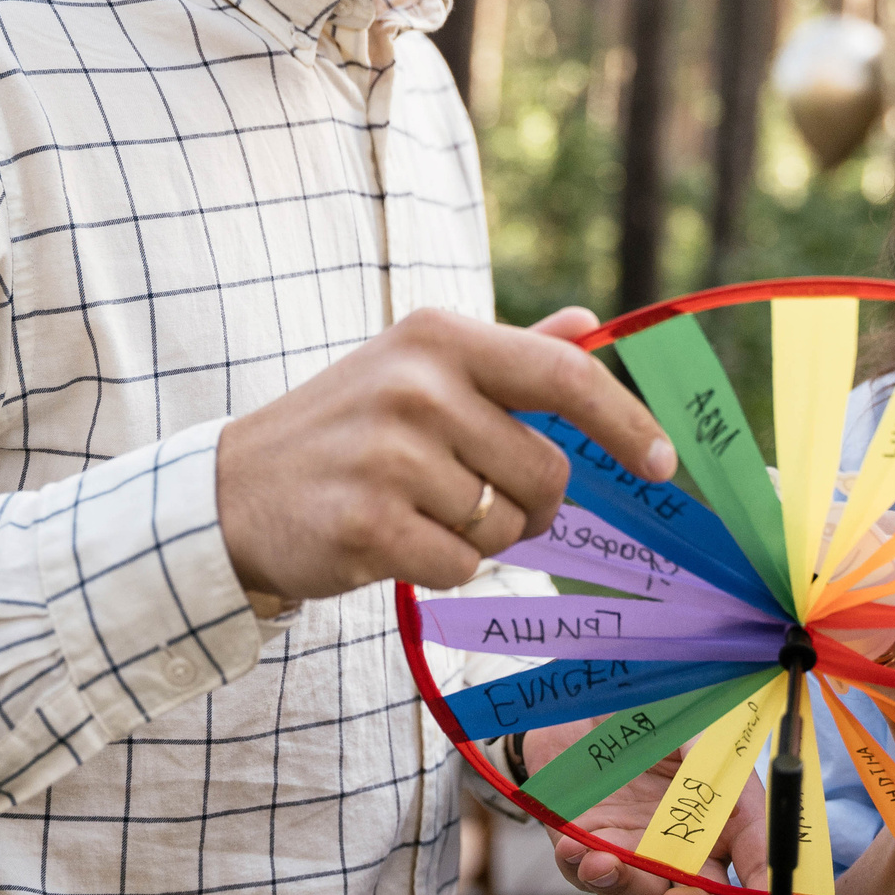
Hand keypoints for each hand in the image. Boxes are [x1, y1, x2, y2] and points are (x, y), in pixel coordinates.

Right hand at [215, 307, 672, 600]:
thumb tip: (590, 324)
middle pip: (545, 472)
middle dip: (530, 505)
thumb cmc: (345, 431)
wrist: (233, 491)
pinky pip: (460, 568)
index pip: (563, 377)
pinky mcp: (367, 523)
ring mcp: (391, 454)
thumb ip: (510, 354)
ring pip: (503, 528)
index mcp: (439, 338)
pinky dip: (439, 569)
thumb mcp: (416, 369)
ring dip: (475, 538)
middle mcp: (418, 386)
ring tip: (413, 511)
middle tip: (480, 501)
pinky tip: (391, 542)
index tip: (661, 463)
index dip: (624, 422)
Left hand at [532, 719, 770, 894]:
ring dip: (625, 888)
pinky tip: (575, 845)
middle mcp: (683, 851)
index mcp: (724, 825)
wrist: (586, 693)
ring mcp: (634, 854)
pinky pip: (583, 873)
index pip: (754, 877)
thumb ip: (717, 767)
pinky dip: (580, 865)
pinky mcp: (584, 847)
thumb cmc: (652, 710)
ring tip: (604, 863)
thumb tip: (740, 810)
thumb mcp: (696, 730)